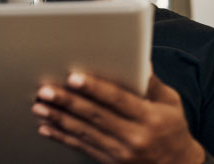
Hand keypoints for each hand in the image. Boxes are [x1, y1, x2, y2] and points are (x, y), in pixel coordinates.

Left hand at [32, 72, 204, 163]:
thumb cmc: (173, 130)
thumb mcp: (172, 104)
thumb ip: (152, 83)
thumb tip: (140, 60)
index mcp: (150, 118)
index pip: (117, 99)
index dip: (94, 88)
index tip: (73, 78)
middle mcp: (135, 137)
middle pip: (95, 116)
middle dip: (68, 102)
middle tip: (46, 90)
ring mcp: (121, 153)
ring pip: (84, 133)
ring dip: (58, 119)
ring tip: (39, 106)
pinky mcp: (110, 162)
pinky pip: (82, 148)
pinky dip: (62, 137)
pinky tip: (47, 128)